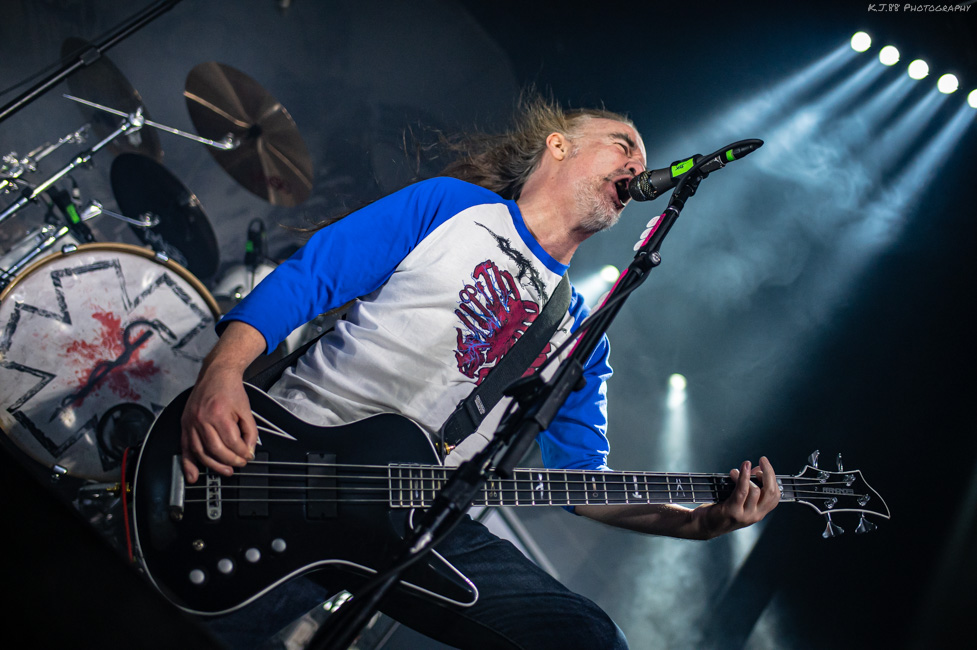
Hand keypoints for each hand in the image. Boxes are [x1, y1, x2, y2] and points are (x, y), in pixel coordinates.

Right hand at [180, 366, 257, 483]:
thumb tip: (249, 451)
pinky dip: (188, 464)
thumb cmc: (231, 390)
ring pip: (200, 452)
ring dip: (213, 466)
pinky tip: (193, 475)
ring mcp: (191, 422)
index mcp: (219, 414)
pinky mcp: (184, 424)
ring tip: (226, 470)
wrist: (216, 374)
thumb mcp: (246, 410)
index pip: (231, 442)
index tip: (248, 456)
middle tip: (239, 464)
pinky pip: (185, 448)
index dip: (242, 453)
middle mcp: (202, 419)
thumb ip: (250, 432)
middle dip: (230, 461)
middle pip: (215, 449)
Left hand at [694, 456, 779, 538]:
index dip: (773, 479)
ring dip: (747, 475)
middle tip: (763, 460)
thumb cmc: (720, 509)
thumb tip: (756, 468)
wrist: (703, 525)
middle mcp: (755, 515)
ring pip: (755, 490)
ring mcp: (745, 515)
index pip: (775, 496)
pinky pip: (741, 492)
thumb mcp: (738, 499)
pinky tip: (738, 471)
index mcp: (759, 512)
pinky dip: (742, 478)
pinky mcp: (732, 511)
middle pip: (770, 492)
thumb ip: (748, 485)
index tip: (765, 467)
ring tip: (736, 470)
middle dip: (769, 473)